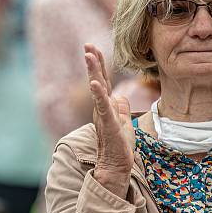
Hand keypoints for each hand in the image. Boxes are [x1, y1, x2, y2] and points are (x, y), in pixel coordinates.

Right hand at [85, 43, 133, 198]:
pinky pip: (103, 106)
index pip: (104, 82)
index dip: (100, 65)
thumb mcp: (124, 123)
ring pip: (98, 89)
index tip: (94, 49)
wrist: (115, 167)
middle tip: (88, 45)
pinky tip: (96, 83)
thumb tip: (120, 96)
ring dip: (94, 71)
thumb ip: (121, 109)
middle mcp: (102, 108)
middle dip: (93, 62)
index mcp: (107, 106)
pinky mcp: (108, 124)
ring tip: (89, 55)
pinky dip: (99, 94)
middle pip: (98, 80)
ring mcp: (103, 115)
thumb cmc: (119, 147)